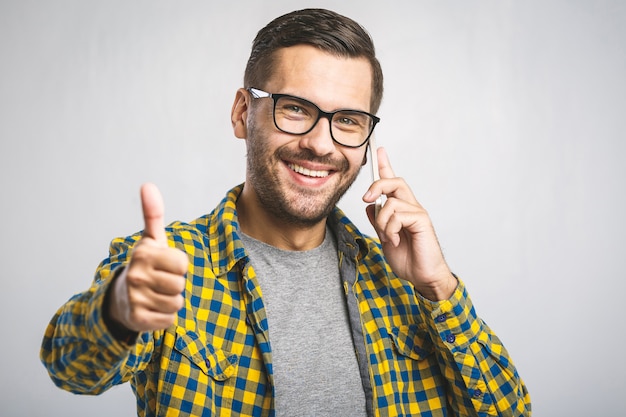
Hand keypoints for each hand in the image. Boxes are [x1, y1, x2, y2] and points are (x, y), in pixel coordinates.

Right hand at [108, 183, 187, 331]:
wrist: (121, 298)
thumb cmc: (145, 265)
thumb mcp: (151, 239)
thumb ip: (153, 214)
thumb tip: (148, 184)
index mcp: (143, 253)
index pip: (183, 263)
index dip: (178, 266)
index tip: (164, 265)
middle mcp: (136, 275)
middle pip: (181, 284)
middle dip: (176, 285)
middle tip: (160, 282)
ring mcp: (134, 298)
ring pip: (176, 303)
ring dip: (171, 301)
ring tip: (156, 295)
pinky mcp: (137, 319)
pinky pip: (169, 320)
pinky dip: (165, 318)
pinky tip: (152, 309)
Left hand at [363, 147, 455, 300]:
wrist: (423, 276)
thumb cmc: (408, 259)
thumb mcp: (385, 238)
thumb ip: (378, 221)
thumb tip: (370, 206)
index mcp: (401, 210)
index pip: (393, 182)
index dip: (385, 164)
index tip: (379, 149)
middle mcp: (411, 207)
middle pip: (395, 181)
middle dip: (377, 185)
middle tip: (366, 198)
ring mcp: (417, 212)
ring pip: (390, 202)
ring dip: (381, 222)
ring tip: (387, 237)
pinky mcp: (422, 220)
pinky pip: (397, 215)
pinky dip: (390, 229)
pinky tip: (394, 240)